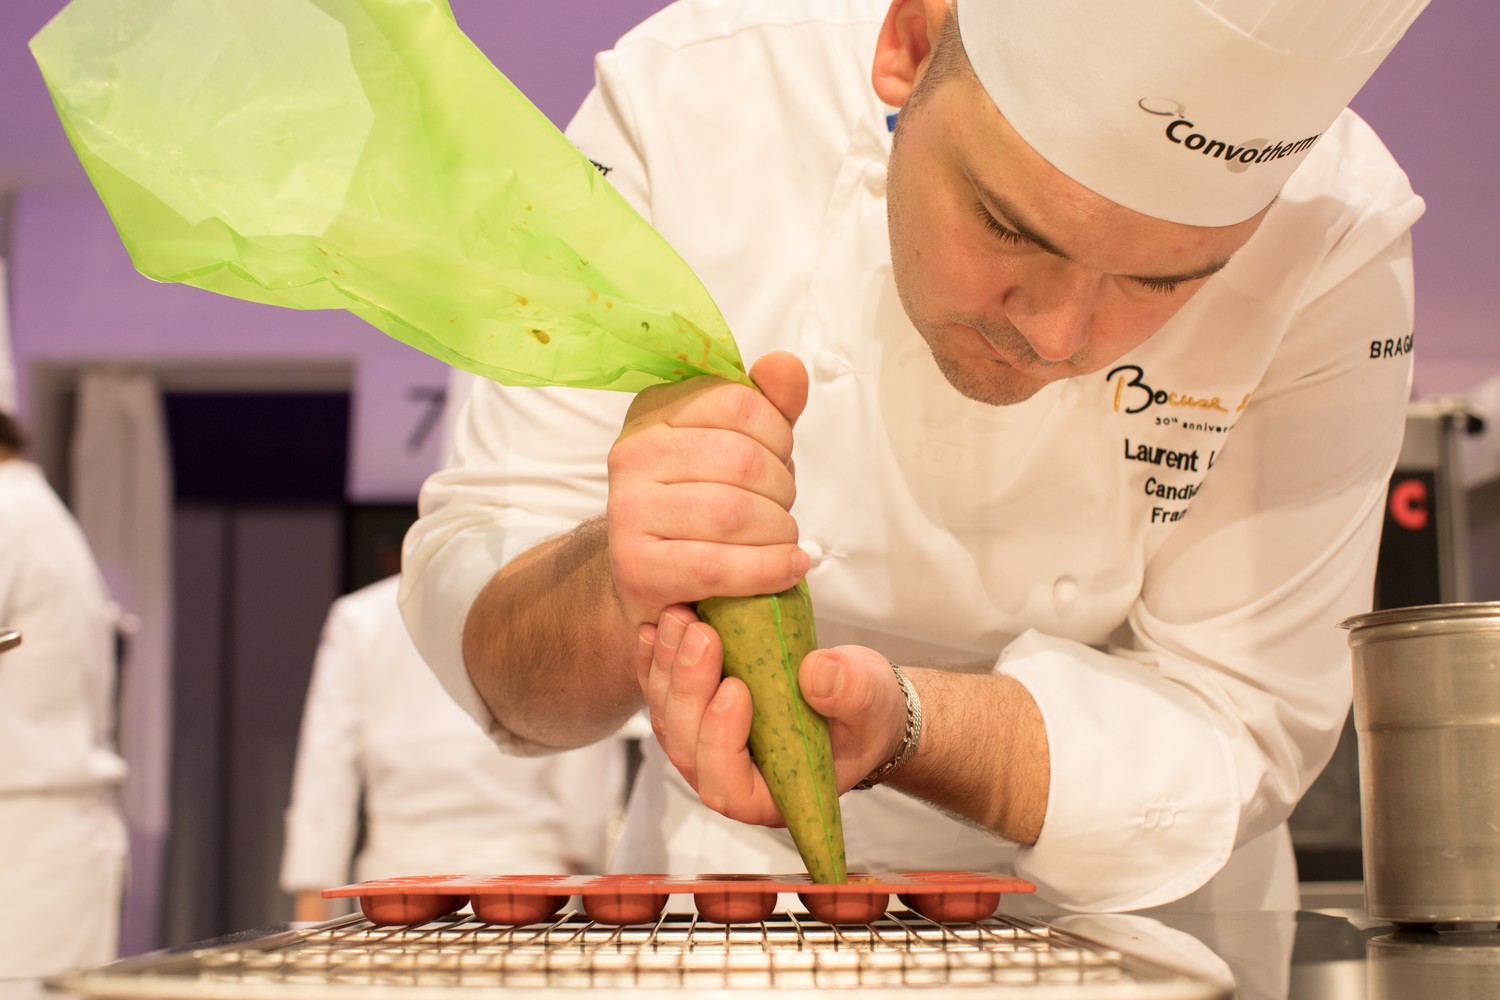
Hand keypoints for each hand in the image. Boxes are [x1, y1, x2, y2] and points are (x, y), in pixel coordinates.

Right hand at [607, 352, 810, 627]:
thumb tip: (785, 366)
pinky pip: (717, 565)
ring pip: (732, 513)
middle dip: (781, 490)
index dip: (778, 435)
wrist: (647, 576)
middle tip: (780, 510)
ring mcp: (628, 510)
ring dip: (778, 532)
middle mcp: (633, 453)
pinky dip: (766, 569)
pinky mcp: (636, 566)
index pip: (737, 403)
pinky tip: (787, 567)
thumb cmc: (700, 505)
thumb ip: (770, 404)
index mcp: (655, 411)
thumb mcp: (741, 445)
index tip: (780, 460)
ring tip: (780, 541)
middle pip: (740, 460)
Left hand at [636, 606, 909, 825]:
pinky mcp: (695, 712)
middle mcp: (728, 777)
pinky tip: (657, 628)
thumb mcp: (870, 702)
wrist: (851, 694)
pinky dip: (656, 660)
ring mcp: (706, 746)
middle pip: (688, 746)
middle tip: (699, 635)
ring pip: (669, 717)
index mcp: (771, 795)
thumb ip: (849, 694)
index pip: (729, 786)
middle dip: (689, 688)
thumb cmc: (864, 714)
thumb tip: (816, 675)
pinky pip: (663, 692)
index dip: (722, 741)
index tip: (736, 689)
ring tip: (679, 618)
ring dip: (668, 668)